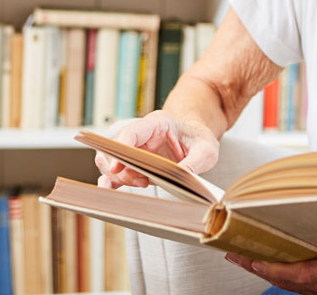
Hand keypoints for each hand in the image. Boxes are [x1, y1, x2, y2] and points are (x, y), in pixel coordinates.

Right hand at [94, 110, 220, 188]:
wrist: (197, 140)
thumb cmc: (200, 140)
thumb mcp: (206, 150)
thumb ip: (195, 162)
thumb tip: (182, 177)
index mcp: (157, 123)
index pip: (130, 133)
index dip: (120, 149)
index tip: (116, 168)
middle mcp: (141, 134)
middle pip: (114, 148)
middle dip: (121, 169)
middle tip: (141, 182)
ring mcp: (135, 148)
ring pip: (110, 161)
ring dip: (119, 177)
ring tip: (142, 184)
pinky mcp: (134, 163)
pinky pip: (115, 172)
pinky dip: (111, 182)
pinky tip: (110, 192)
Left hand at [224, 250, 316, 294]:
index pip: (299, 274)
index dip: (274, 269)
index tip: (254, 260)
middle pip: (286, 280)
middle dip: (257, 267)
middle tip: (234, 254)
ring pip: (289, 285)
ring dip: (265, 271)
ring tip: (243, 257)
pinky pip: (298, 287)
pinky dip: (280, 276)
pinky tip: (268, 265)